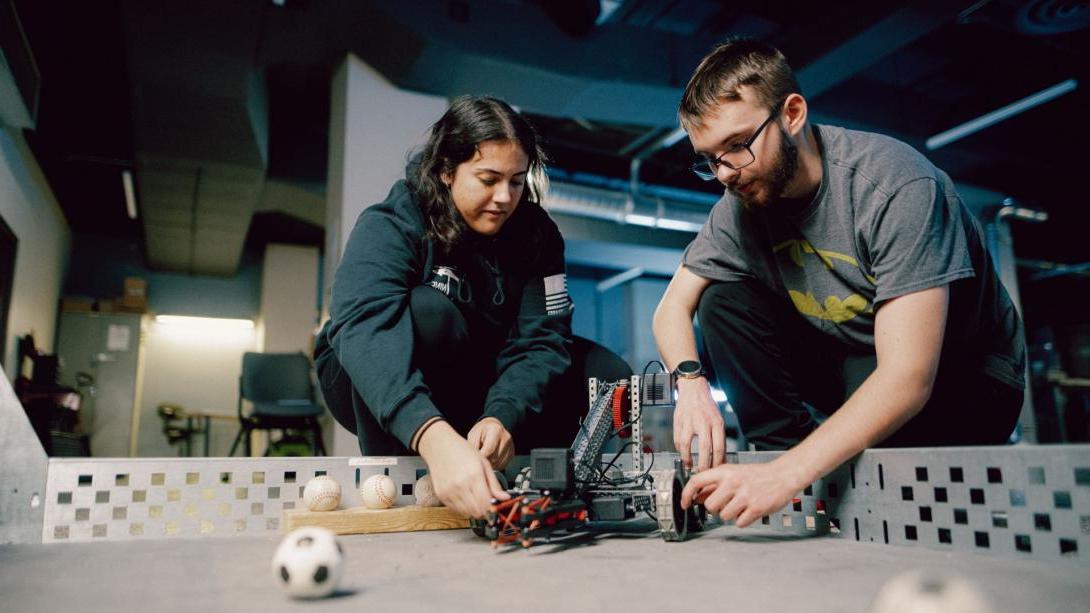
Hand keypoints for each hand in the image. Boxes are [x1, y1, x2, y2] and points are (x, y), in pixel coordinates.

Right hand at [417, 421, 509, 518]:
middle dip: (486, 512)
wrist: (439, 446)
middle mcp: (460, 486)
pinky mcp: (441, 495)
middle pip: (478, 512)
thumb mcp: (484, 463)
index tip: (497, 508)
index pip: (487, 504)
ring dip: (475, 510)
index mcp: (474, 476)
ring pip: (467, 514)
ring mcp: (449, 492)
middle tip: (489, 505)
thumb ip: (495, 484)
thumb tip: (505, 498)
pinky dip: (464, 508)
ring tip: (477, 499)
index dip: (494, 509)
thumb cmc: (462, 451)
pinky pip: (456, 510)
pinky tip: (466, 497)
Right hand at [672, 377, 724, 470]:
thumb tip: (719, 457)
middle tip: (702, 473)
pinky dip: (680, 449)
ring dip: (687, 459)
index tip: (716, 470)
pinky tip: (682, 454)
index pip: (719, 447)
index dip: (718, 462)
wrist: (693, 388)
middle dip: (704, 465)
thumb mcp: (718, 419)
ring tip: (689, 466)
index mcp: (716, 422)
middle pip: (705, 449)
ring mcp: (689, 421)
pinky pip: (677, 439)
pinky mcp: (678, 421)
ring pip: (687, 445)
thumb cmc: (707, 405)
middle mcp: (703, 422)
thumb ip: (718, 437)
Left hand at [680, 459, 804, 526]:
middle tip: (726, 503)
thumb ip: (714, 485)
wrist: (782, 475)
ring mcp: (745, 496)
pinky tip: (749, 510)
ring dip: (730, 515)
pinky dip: (743, 520)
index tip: (684, 504)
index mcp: (725, 471)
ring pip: (724, 516)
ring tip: (741, 505)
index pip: (696, 481)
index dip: (686, 494)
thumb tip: (696, 497)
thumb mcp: (733, 473)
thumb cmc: (757, 475)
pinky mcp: (756, 508)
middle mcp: (733, 482)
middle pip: (710, 505)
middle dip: (716, 508)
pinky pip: (739, 523)